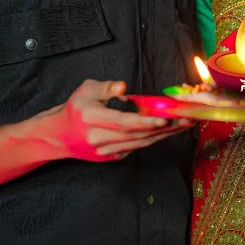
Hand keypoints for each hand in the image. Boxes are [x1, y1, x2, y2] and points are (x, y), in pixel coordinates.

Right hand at [29, 79, 192, 161]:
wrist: (58, 136)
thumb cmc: (74, 109)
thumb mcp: (86, 90)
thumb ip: (105, 88)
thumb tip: (123, 87)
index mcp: (91, 118)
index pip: (123, 122)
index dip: (145, 122)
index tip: (165, 119)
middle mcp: (98, 138)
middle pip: (137, 135)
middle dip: (164, 128)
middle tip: (187, 119)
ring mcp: (105, 151)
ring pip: (140, 143)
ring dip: (164, 135)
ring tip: (184, 124)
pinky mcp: (111, 157)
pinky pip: (136, 148)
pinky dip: (153, 139)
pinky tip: (169, 131)